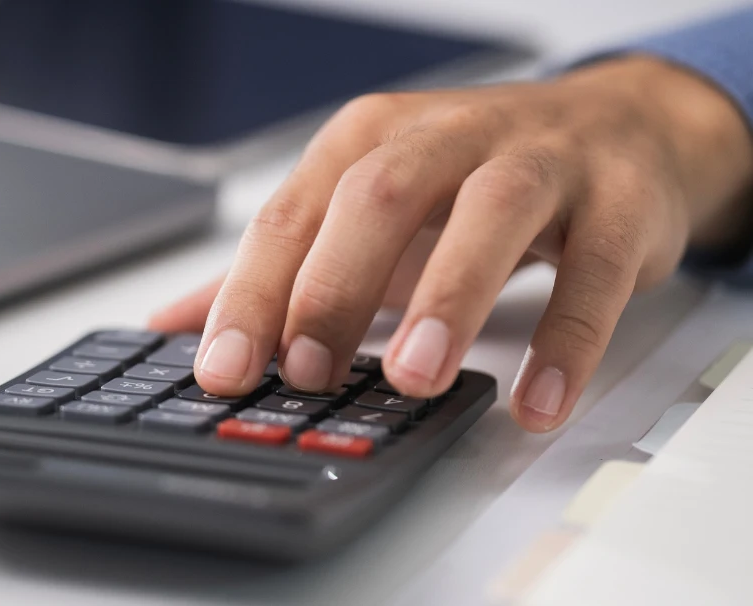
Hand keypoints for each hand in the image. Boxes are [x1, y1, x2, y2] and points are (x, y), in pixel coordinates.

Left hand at [150, 57, 752, 431]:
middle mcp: (447, 137)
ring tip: (415, 376)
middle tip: (309, 372)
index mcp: (370, 141)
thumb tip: (169, 326)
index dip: (253, 291)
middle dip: (336, 285)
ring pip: (491, 214)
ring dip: (450, 296)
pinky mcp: (617, 202)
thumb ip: (276, 270)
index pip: (294, 211)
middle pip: (380, 196)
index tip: (223, 367)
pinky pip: (596, 270)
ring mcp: (538, 161)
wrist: (619, 129)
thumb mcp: (364, 214)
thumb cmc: (468, 180)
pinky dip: (569, 340)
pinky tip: (537, 402)